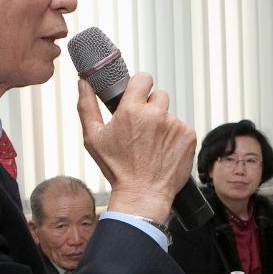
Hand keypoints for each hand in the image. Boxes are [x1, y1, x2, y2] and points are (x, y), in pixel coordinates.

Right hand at [77, 75, 196, 223]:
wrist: (142, 195)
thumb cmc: (116, 169)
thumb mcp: (93, 138)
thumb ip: (87, 106)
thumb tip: (83, 82)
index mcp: (132, 110)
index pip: (143, 78)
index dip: (139, 86)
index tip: (136, 97)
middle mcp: (156, 114)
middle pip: (158, 95)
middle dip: (151, 107)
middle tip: (143, 129)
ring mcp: (175, 125)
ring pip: (170, 115)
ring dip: (163, 125)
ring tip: (152, 146)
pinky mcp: (189, 136)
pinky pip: (182, 129)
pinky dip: (175, 138)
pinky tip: (164, 152)